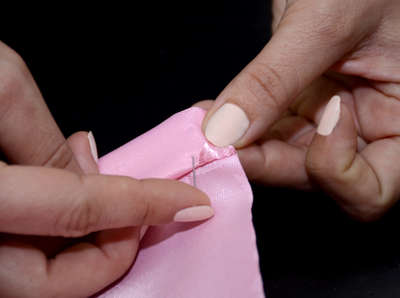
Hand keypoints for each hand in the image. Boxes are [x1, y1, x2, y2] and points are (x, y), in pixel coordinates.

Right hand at [0, 42, 211, 296]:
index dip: (145, 206)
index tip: (192, 205)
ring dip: (82, 255)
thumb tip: (85, 174)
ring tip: (106, 209)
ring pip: (30, 287)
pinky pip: (12, 267)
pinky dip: (50, 249)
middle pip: (51, 283)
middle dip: (111, 253)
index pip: (80, 210)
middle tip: (138, 212)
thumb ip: (43, 140)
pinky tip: (64, 214)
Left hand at [198, 0, 399, 220]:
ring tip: (211, 127)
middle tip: (224, 144)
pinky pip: (270, 134)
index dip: (335, 172)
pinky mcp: (305, 105)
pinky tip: (217, 114)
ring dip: (246, 149)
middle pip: (319, 180)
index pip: (371, 192)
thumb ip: (275, 80)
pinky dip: (241, 129)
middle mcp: (373, 129)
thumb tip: (226, 132)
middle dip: (270, 163)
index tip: (319, 114)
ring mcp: (336, 121)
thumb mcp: (325, 21)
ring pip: (285, 161)